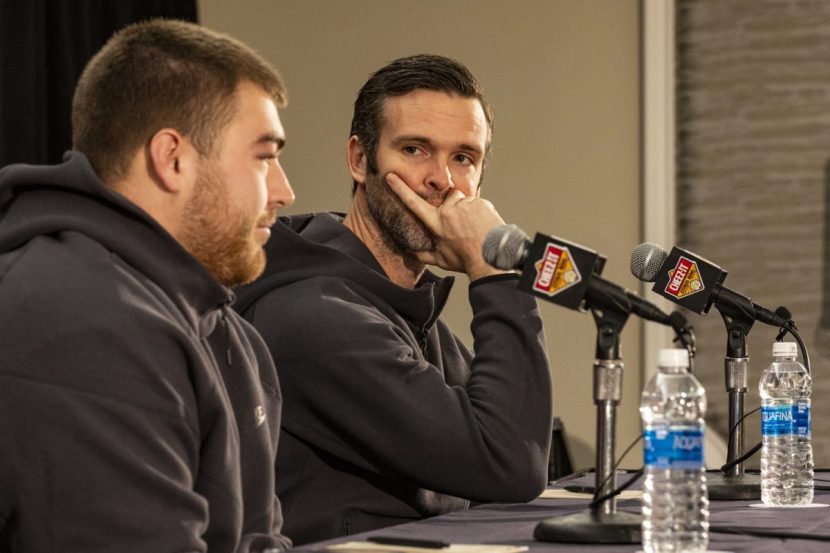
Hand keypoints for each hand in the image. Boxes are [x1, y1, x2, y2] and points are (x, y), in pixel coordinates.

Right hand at [386, 173, 510, 280]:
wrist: (492, 258)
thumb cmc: (466, 260)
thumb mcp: (442, 260)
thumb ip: (424, 255)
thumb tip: (411, 253)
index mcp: (436, 222)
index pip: (414, 203)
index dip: (400, 189)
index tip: (391, 176)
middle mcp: (449, 210)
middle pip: (448, 197)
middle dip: (453, 205)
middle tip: (461, 224)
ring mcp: (466, 205)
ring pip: (464, 200)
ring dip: (467, 209)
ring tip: (474, 227)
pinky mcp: (481, 203)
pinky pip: (478, 203)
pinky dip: (480, 212)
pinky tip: (482, 225)